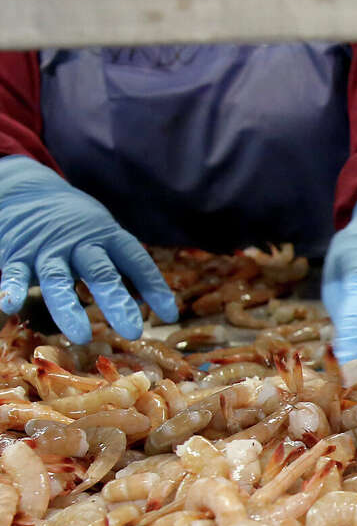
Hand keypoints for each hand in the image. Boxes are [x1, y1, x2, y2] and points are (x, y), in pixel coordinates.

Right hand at [0, 155, 177, 343]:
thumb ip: (124, 268)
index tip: (170, 314)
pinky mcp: (18, 253)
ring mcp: (48, 249)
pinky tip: (11, 306)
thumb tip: (152, 302)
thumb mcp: (105, 237)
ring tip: (81, 335)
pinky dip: (12, 288)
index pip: (136, 261)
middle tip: (132, 331)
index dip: (154, 286)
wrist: (26, 190)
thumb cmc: (76, 225)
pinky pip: (15, 272)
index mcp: (108, 236)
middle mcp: (80, 242)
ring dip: (69, 307)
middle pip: (100, 272)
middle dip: (116, 301)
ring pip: (58, 278)